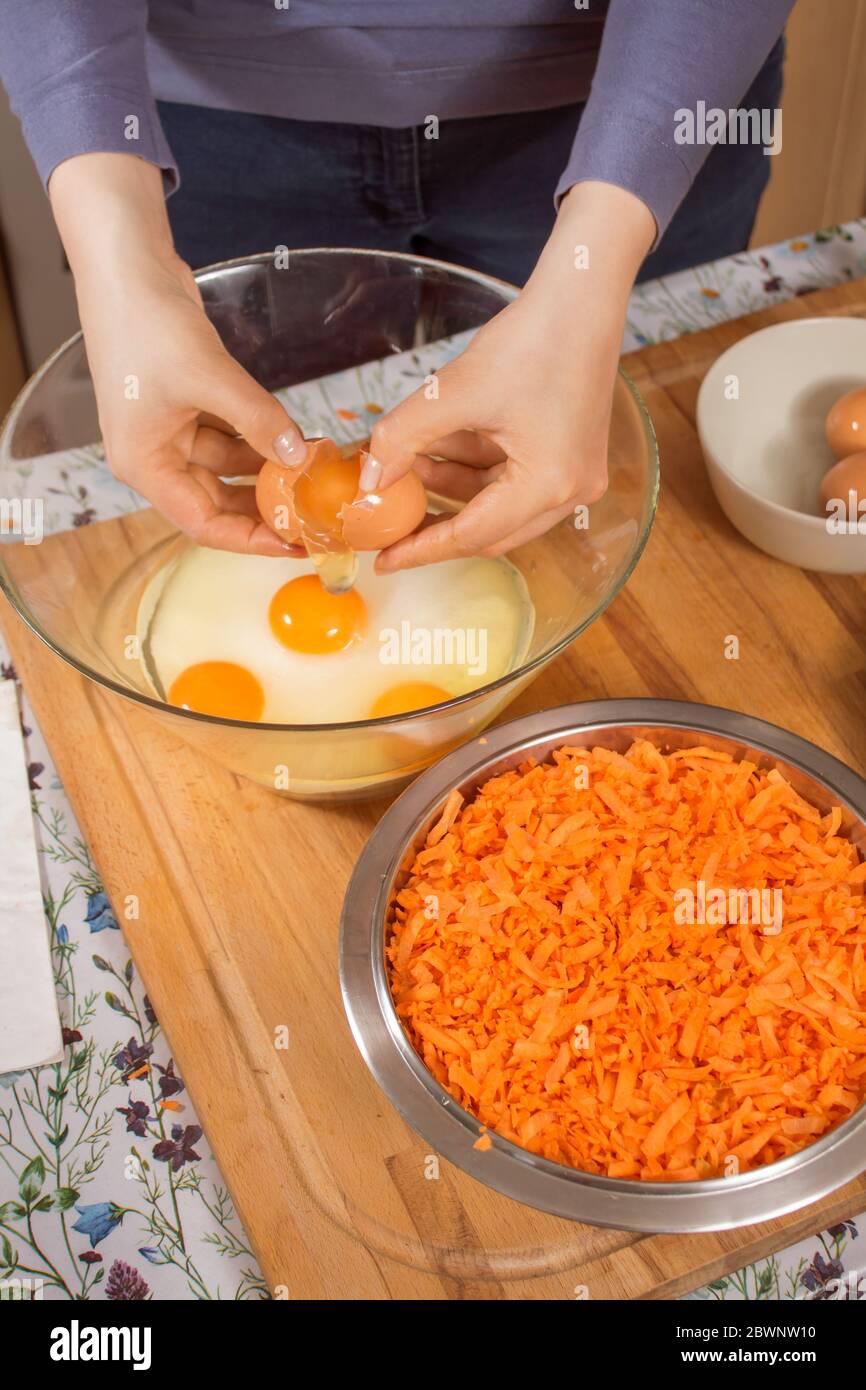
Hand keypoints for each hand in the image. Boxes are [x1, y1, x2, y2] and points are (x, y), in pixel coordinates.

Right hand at [50, 155, 305, 554]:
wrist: (127, 264)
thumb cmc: (146, 323)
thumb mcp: (210, 377)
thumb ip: (258, 420)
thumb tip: (301, 457)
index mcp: (143, 464)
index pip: (202, 524)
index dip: (249, 539)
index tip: (293, 544)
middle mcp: (154, 454)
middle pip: (216, 500)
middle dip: (263, 508)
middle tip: (314, 516)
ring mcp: (170, 427)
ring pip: (227, 465)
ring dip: (267, 469)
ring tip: (316, 476)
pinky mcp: (187, 401)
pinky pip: (230, 433)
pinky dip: (260, 436)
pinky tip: (298, 440)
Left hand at [366, 181, 654, 571]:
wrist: (579, 297)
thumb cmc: (530, 339)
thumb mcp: (452, 392)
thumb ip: (403, 438)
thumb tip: (367, 479)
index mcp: (548, 485)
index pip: (471, 535)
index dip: (421, 548)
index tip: (383, 559)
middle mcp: (570, 492)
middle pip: (490, 531)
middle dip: (436, 523)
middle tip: (389, 523)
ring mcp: (575, 476)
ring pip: (499, 505)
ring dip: (452, 490)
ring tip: (405, 469)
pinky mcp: (570, 456)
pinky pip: (514, 480)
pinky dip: (474, 470)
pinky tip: (437, 451)